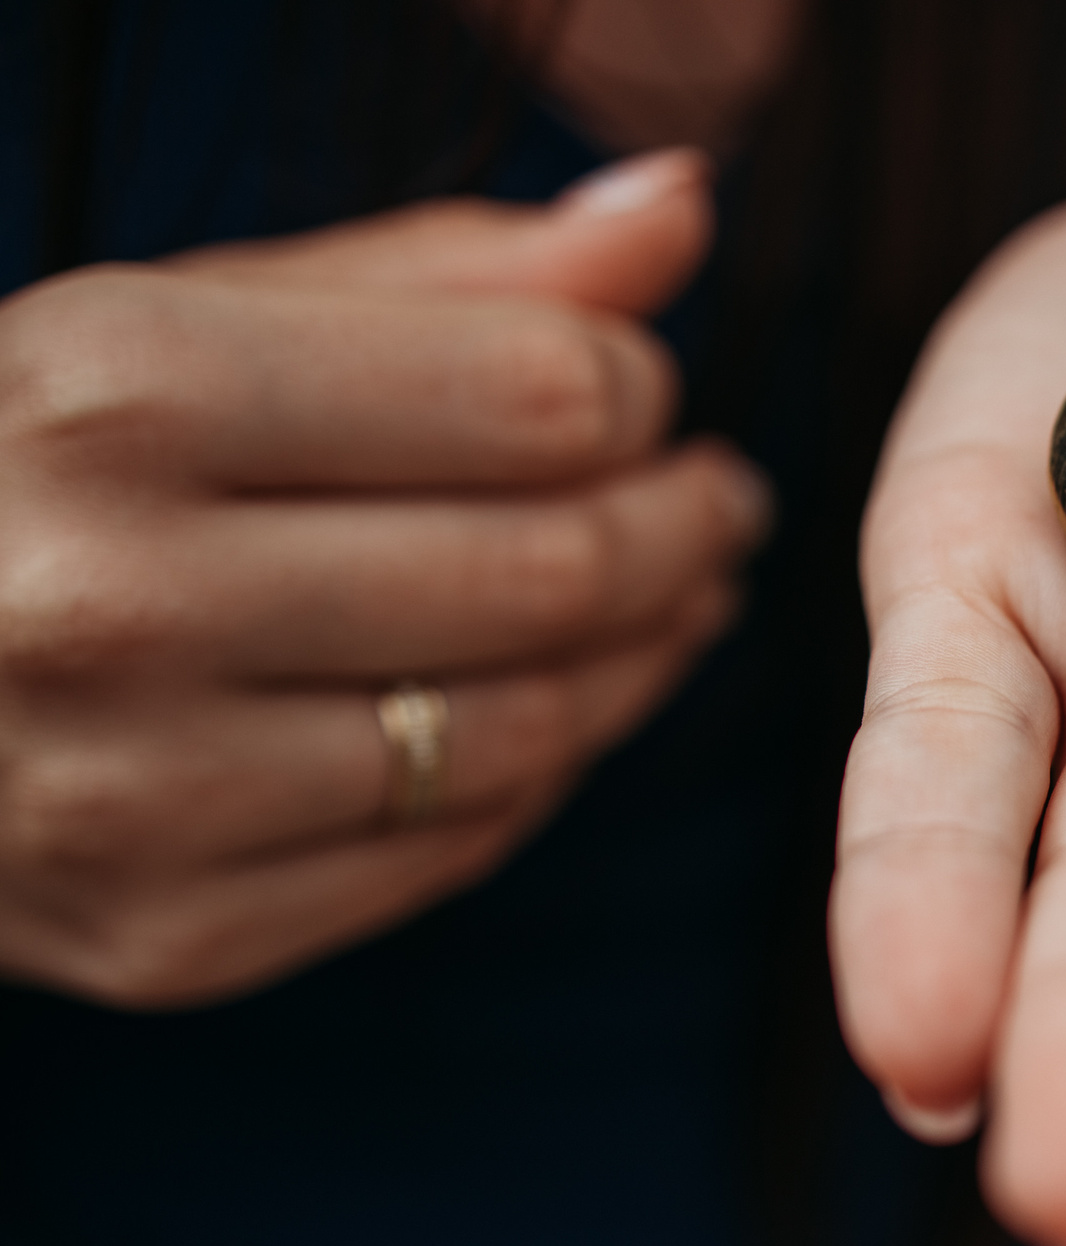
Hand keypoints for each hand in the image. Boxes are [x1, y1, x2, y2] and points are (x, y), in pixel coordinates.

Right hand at [0, 149, 761, 1005]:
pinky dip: (545, 767)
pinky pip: (458, 846)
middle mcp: (117, 601)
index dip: (637, 389)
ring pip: (528, 727)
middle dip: (681, 526)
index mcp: (119, 397)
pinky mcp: (178, 932)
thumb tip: (680, 212)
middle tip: (716, 500)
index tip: (648, 391)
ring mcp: (144, 793)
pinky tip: (560, 703)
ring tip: (678, 595)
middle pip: (551, 570)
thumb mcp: (187, 318)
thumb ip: (443, 272)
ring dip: (645, 655)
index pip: (532, 397)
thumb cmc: (35, 468)